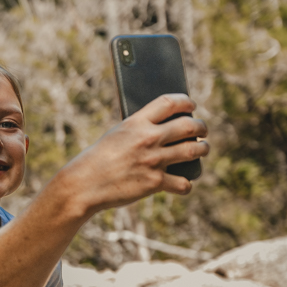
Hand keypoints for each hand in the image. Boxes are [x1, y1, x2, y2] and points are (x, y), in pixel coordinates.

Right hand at [59, 94, 208, 216]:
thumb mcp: (116, 135)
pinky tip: (184, 184)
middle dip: (201, 127)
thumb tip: (162, 128)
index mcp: (136, 122)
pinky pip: (182, 183)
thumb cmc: (97, 160)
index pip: (170, 102)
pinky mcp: (154, 182)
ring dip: (203, 149)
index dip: (186, 101)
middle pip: (188, 126)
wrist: (84, 185)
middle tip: (202, 130)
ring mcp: (153, 160)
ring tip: (203, 149)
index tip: (190, 105)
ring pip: (193, 151)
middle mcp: (148, 139)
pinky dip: (186, 184)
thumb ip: (138, 129)